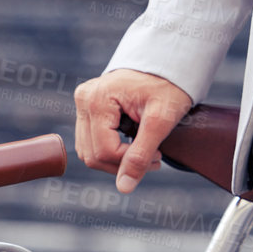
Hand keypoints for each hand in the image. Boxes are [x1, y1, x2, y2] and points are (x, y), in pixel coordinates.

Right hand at [74, 68, 192, 194]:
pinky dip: (111, 149)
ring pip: (89, 151)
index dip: (131, 162)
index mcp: (97, 99)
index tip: (157, 155)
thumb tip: (124, 187)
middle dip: (123, 163)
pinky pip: (91, 141)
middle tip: (153, 157)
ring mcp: (83, 103)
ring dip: (116, 159)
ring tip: (145, 151)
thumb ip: (141, 155)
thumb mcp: (160, 121)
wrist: (169, 64)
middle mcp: (84, 99)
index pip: (104, 151)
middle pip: (93, 154)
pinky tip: (132, 143)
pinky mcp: (88, 108)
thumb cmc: (168, 87)